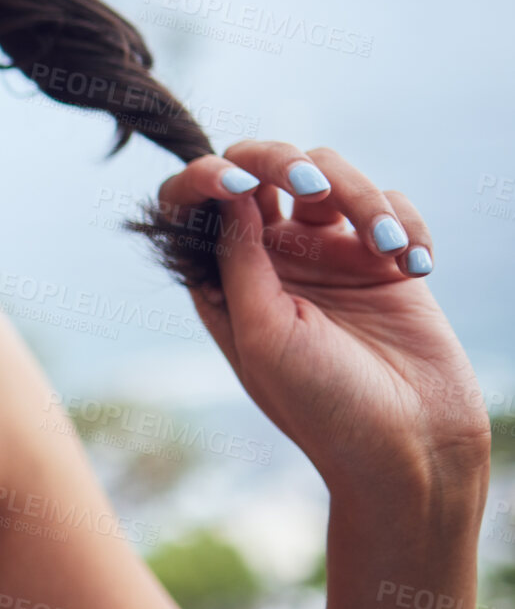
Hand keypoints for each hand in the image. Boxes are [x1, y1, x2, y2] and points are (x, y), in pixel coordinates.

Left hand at [155, 142, 487, 505]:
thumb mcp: (262, 333)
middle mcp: (271, 258)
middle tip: (311, 188)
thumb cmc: (322, 404)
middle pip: (259, 168)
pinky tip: (414, 266)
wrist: (410, 447)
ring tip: (385, 247)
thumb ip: (239, 259)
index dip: (203, 177)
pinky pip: (388, 203)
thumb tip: (225, 190)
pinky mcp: (384, 257)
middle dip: (281, 161)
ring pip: (329, 173)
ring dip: (360, 194)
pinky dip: (403, 220)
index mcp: (223, 279)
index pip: (194, 204)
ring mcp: (329, 253)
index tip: (236, 184)